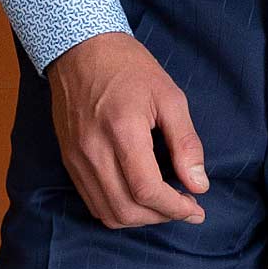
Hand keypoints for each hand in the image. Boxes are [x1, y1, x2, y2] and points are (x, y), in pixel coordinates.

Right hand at [46, 31, 210, 227]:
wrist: (80, 50)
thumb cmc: (129, 68)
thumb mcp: (169, 97)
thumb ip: (185, 144)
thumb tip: (199, 184)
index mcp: (123, 131)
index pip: (147, 190)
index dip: (175, 208)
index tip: (196, 208)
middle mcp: (94, 150)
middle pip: (126, 209)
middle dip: (161, 217)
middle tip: (185, 207)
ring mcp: (76, 158)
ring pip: (107, 212)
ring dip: (139, 218)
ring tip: (163, 205)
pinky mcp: (69, 160)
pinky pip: (92, 201)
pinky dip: (118, 209)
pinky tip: (138, 198)